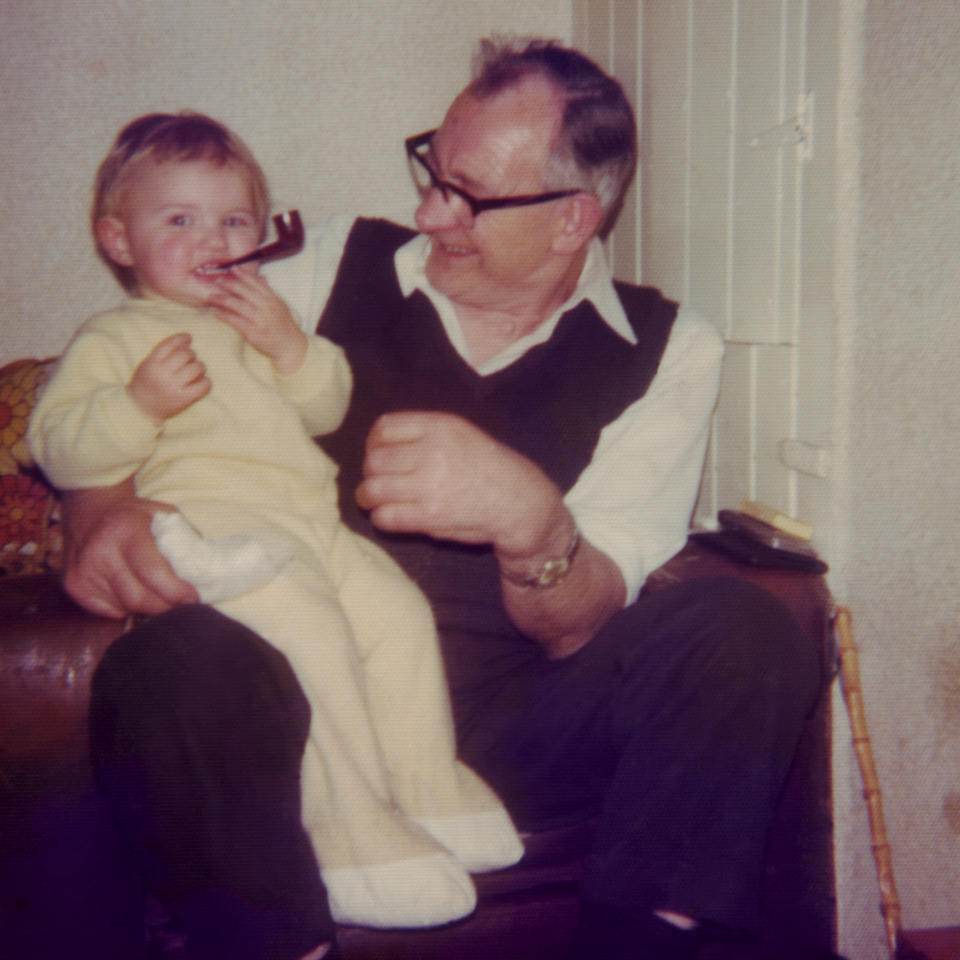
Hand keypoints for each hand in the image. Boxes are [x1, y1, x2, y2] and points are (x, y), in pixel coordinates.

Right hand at [61, 483, 199, 618]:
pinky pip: (109, 611)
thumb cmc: (134, 516)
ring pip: (125, 607)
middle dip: (166, 606)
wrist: (89, 510)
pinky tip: (131, 589)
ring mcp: (82, 571)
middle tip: (182, 605)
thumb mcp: (163, 515)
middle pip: (139, 598)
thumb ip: (184, 540)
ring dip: (147, 607)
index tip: (193, 598)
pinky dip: (126, 606)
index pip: (152, 572)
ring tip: (157, 593)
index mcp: (125, 530)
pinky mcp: (73, 586)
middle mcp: (99, 552)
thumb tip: (205, 572)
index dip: (175, 591)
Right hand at [128, 332, 209, 421]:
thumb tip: (187, 339)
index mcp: (152, 364)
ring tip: (194, 372)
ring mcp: (174, 387)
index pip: (169, 344)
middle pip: (186, 354)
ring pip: (197, 367)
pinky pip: (204, 385)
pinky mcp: (184, 399)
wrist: (141, 409)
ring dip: (199, 367)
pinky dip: (206, 382)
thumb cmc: (147, 383)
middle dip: (191, 354)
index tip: (188, 337)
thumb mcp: (148, 365)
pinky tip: (200, 383)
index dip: (181, 338)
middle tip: (189, 360)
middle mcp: (162, 375)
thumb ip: (163, 353)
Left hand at [208, 270, 307, 373]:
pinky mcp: (254, 332)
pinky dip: (225, 316)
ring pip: (237, 305)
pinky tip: (217, 314)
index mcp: (273, 299)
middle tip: (217, 281)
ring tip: (211, 297)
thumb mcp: (280, 305)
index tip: (232, 268)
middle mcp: (267, 307)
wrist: (290, 346)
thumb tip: (262, 277)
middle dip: (229, 284)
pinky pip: (235, 321)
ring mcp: (260, 319)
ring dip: (222, 300)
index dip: (243, 274)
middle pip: (244, 291)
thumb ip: (269, 292)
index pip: (256, 282)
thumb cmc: (284, 325)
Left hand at [355, 411, 563, 554]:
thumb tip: (379, 446)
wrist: (519, 502)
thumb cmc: (490, 467)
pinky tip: (388, 517)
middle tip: (376, 480)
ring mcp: (429, 485)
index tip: (377, 454)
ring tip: (372, 500)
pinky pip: (386, 516)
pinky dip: (380, 518)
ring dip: (367, 496)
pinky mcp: (429, 516)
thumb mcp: (462, 433)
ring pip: (373, 489)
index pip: (384, 428)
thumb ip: (424, 434)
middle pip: (374, 460)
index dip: (373, 443)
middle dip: (369, 472)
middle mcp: (432, 451)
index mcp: (440, 426)